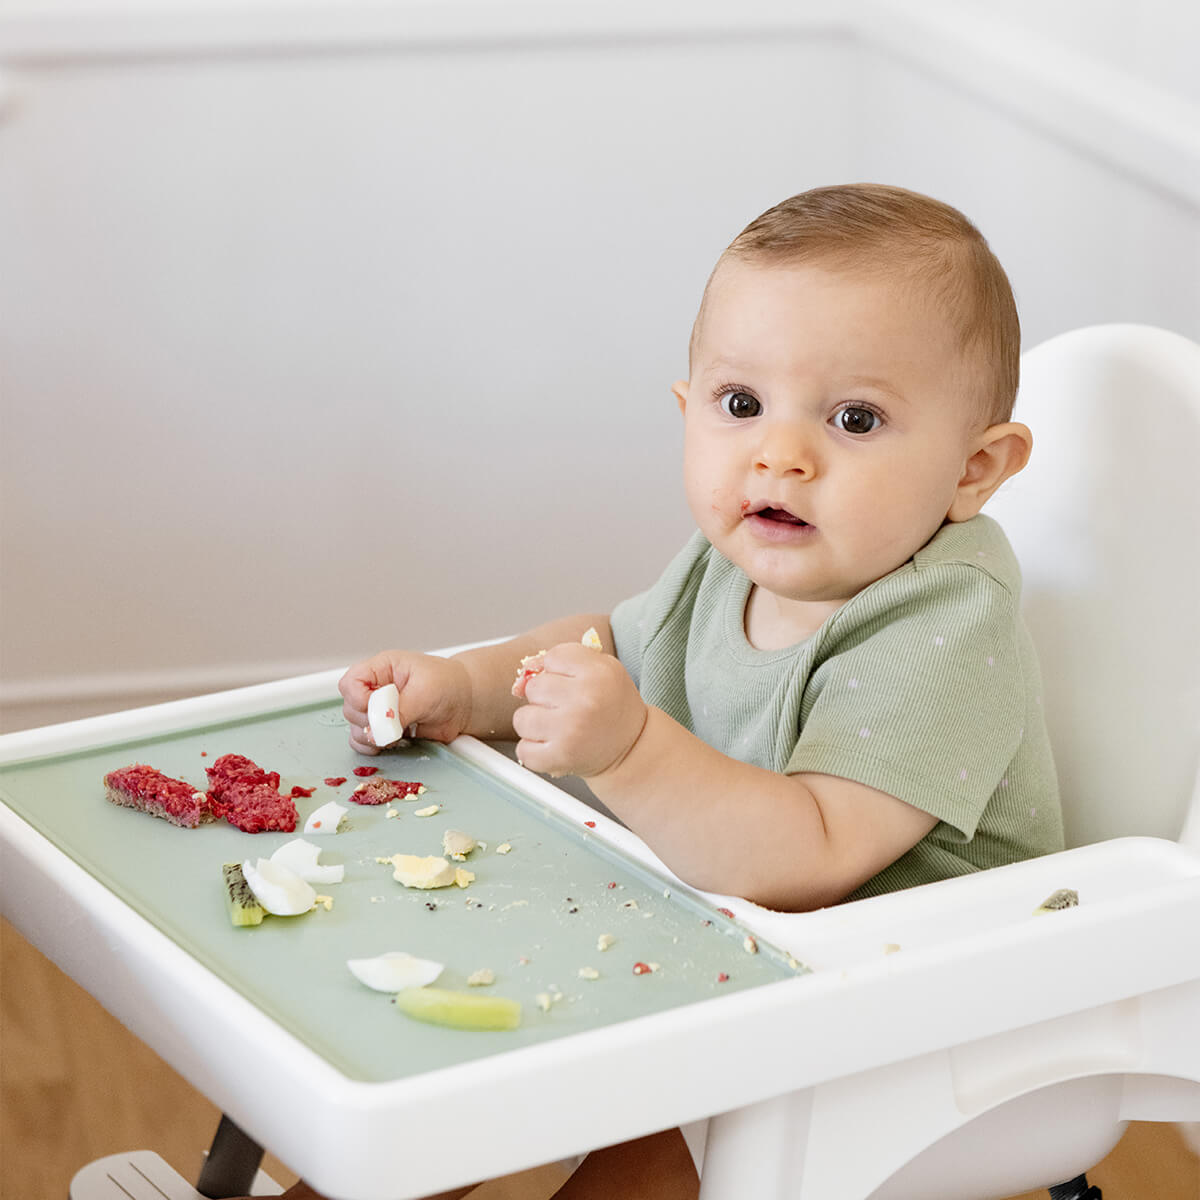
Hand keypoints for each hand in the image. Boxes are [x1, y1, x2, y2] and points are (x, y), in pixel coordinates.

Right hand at [338, 652, 473, 754]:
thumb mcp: (425, 691)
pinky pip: (364, 742)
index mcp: (382, 669)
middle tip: (394, 721)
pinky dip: (372, 746)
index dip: (358, 699)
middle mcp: (375, 689)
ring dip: (371, 735)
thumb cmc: (449, 684)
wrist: (465, 702)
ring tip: (396, 731)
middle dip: (368, 720)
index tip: (377, 708)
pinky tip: (390, 742)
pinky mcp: (385, 729)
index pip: (351, 682)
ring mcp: (379, 710)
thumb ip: (401, 710)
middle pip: (350, 708)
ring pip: (355, 727)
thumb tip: (379, 730)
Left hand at [512, 641, 646, 778]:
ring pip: (522, 718)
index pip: (552, 658)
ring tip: (556, 727)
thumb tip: (526, 669)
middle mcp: (585, 699)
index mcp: (598, 672)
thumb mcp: (602, 669)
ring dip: (533, 725)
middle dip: (543, 698)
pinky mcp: (560, 756)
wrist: (632, 748)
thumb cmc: (612, 705)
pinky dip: (532, 751)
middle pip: (533, 687)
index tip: (571, 682)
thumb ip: (565, 658)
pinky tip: (552, 746)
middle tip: (564, 707)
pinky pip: (523, 750)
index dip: (557, 671)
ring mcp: (571, 729)